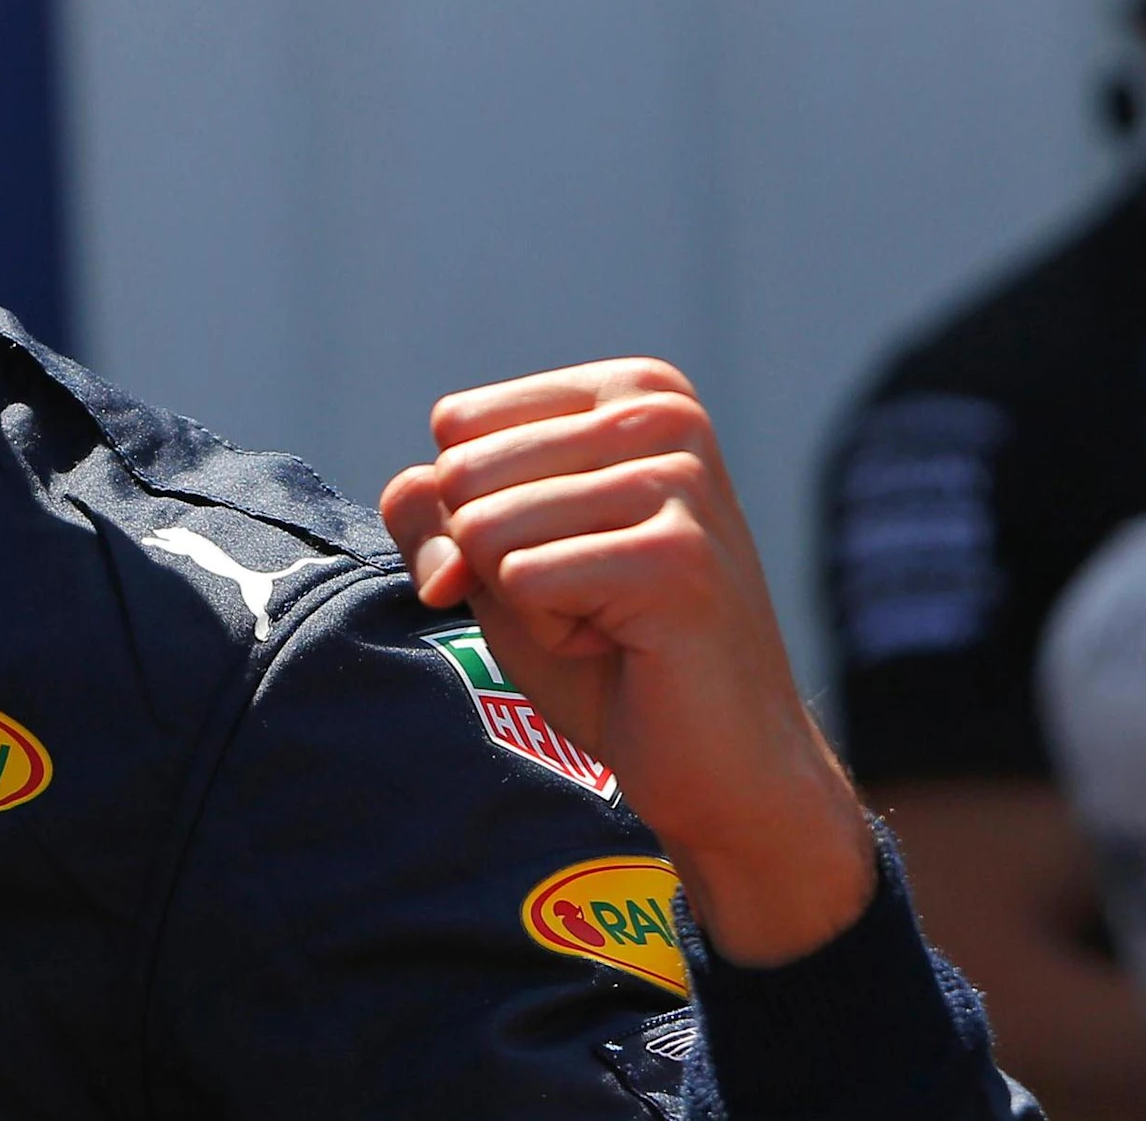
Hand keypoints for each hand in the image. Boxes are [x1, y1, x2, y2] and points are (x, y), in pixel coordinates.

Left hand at [378, 359, 875, 964]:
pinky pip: (522, 581)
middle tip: (588, 598)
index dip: (475, 514)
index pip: (456, 427)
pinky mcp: (675, 557)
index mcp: (632, 388)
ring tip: (608, 619)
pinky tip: (623, 645)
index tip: (561, 554)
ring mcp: (679, 483)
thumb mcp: (493, 556)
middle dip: (496, 562)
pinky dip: (548, 634)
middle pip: (463, 474)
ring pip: (485, 529)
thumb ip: (428, 507)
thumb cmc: (602, 648)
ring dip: (525, 603)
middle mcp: (664, 414)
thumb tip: (431, 520)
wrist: (717, 757)